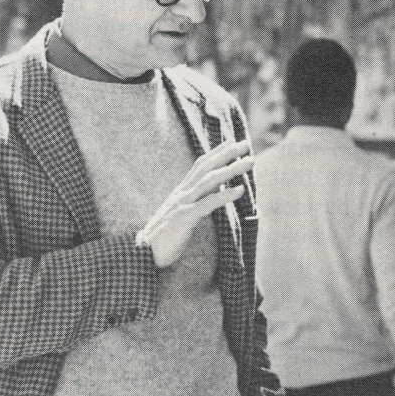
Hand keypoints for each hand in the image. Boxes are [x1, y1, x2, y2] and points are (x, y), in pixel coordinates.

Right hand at [137, 141, 252, 267]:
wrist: (144, 254)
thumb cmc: (166, 236)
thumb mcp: (182, 214)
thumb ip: (196, 201)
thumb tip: (214, 192)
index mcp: (182, 191)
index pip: (200, 165)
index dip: (216, 152)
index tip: (232, 140)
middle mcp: (182, 193)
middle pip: (207, 167)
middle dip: (227, 153)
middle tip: (246, 143)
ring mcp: (182, 203)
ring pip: (209, 181)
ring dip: (231, 170)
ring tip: (250, 162)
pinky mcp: (184, 218)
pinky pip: (207, 204)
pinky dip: (225, 195)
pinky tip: (241, 190)